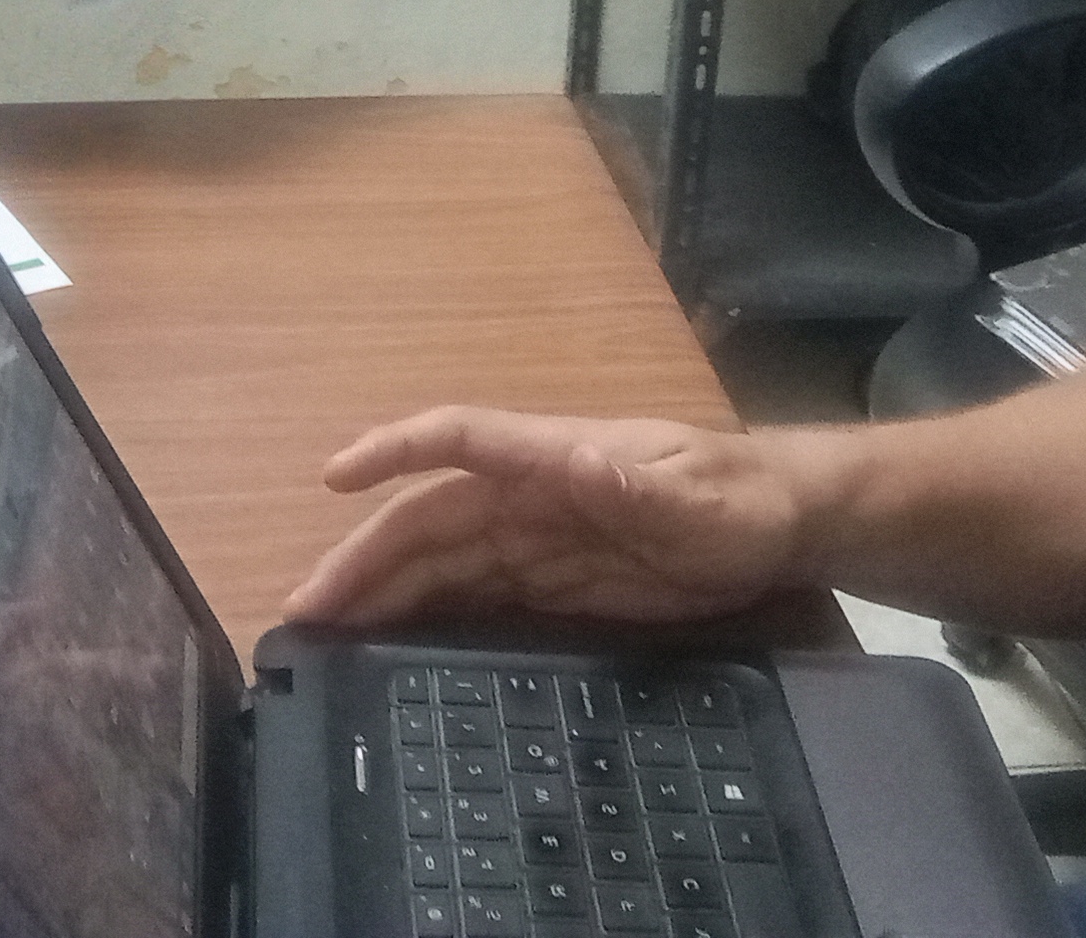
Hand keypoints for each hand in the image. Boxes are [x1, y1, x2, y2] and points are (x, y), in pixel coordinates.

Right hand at [284, 408, 815, 628]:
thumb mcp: (691, 498)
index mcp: (553, 457)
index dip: (395, 453)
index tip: (333, 479)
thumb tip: (578, 461)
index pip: (459, 441)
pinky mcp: (548, 583)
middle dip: (363, 557)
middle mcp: (529, 493)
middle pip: (429, 518)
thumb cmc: (737, 500)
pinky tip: (387, 644)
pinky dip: (422, 614)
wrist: (781, 527)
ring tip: (323, 632)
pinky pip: (471, 595)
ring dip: (380, 591)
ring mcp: (535, 539)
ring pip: (439, 562)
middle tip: (304, 609)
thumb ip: (633, 486)